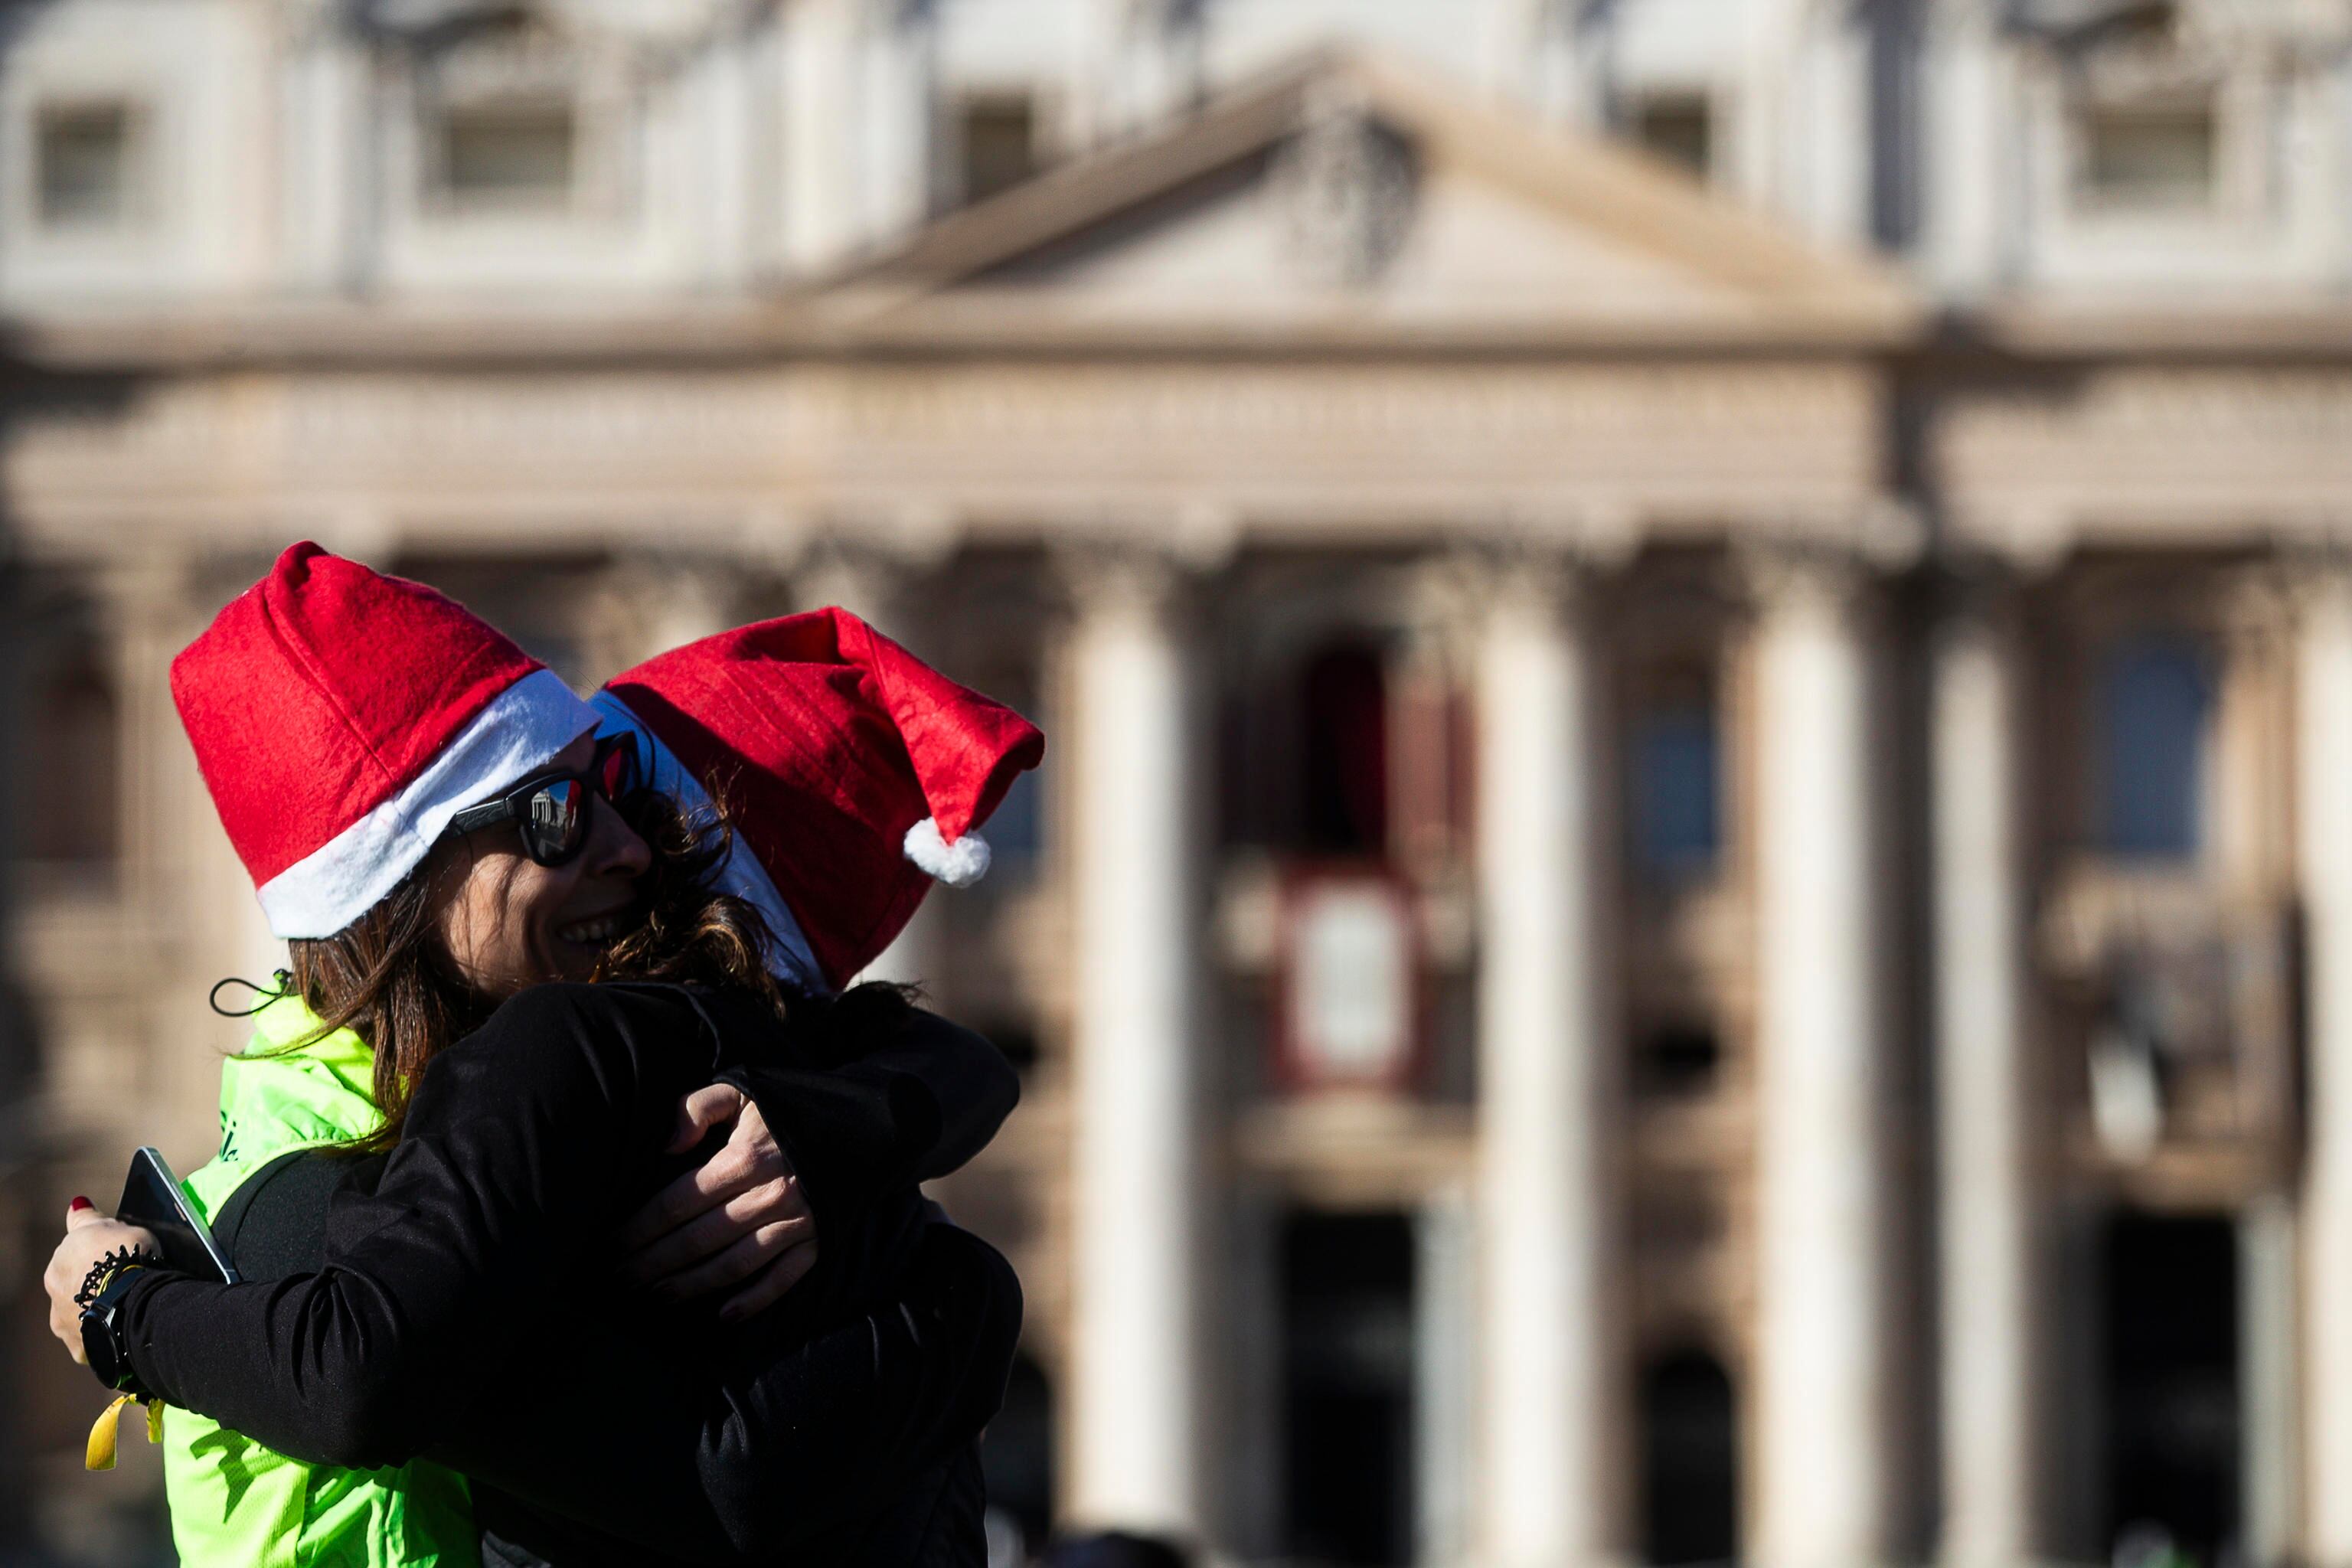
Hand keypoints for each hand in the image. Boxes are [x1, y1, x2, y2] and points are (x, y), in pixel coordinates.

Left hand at [44, 1200, 158, 1363]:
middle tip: (126, 1282)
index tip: (116, 1256)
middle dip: (93, 1285)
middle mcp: (55, 1292)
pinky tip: (122, 1329)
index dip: (98, 1255)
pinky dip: (105, 1335)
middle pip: (75, 1285)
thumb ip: (91, 1220)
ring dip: (97, 1311)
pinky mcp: (79, 1347)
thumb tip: (76, 1204)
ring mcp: (64, 1323)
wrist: (133, 1301)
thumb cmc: (123, 1257)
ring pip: (80, 1314)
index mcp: (60, 1262)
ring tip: (126, 1308)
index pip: (76, 1255)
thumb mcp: (115, 1225)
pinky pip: (93, 1340)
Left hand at [618, 1084, 817, 1321]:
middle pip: (698, 1239)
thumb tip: (666, 1145)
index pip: (678, 1202)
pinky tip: (723, 1314)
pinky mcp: (819, 1241)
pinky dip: (753, 1300)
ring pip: (733, 1264)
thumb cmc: (792, 1106)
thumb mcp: (744, 1090)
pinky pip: (782, 1279)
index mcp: (744, 1158)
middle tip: (622, 1279)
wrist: (867, 1121)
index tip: (614, 1244)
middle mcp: (768, 1195)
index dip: (641, 1228)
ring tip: (657, 1294)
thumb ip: (697, 1107)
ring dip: (691, 1285)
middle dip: (655, 1262)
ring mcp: (796, 1223)